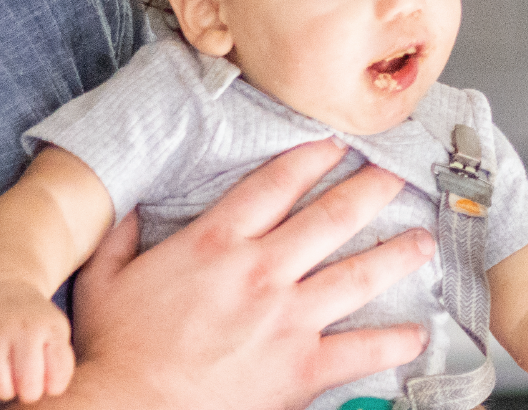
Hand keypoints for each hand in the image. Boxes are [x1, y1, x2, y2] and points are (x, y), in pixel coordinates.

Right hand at [0, 283, 71, 401]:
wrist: (3, 290)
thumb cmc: (35, 323)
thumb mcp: (57, 334)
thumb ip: (61, 364)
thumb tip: (51, 389)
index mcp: (49, 328)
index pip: (56, 378)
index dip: (52, 388)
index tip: (48, 380)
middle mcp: (21, 326)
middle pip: (27, 383)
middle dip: (28, 394)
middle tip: (26, 385)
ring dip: (4, 390)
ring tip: (8, 381)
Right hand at [43, 140, 433, 409]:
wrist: (128, 408)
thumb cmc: (115, 352)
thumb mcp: (103, 279)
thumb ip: (121, 237)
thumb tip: (133, 207)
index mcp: (216, 243)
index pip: (275, 184)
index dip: (311, 157)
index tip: (336, 145)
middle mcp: (261, 271)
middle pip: (331, 217)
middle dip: (371, 190)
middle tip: (396, 175)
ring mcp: (287, 318)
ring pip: (360, 274)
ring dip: (398, 253)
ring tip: (423, 240)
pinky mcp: (302, 366)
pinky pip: (362, 348)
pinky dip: (395, 341)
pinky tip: (417, 334)